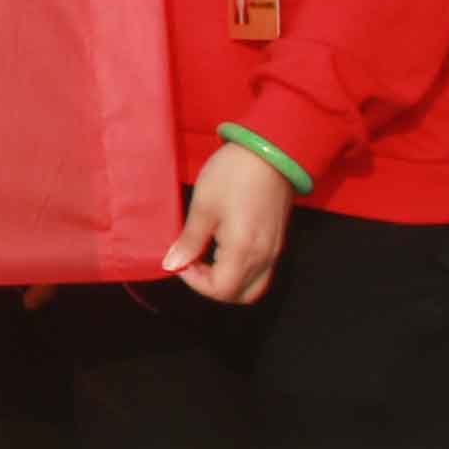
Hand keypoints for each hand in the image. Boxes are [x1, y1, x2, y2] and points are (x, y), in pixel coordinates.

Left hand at [161, 143, 298, 304]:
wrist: (271, 153)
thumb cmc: (232, 176)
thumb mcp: (203, 206)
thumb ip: (189, 241)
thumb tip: (172, 265)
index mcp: (244, 251)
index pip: (222, 291)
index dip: (195, 283)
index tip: (181, 259)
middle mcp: (264, 258)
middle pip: (239, 295)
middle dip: (211, 287)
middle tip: (191, 261)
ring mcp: (274, 251)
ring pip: (252, 286)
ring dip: (227, 280)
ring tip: (204, 255)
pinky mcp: (277, 242)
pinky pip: (260, 271)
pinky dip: (240, 271)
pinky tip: (221, 248)